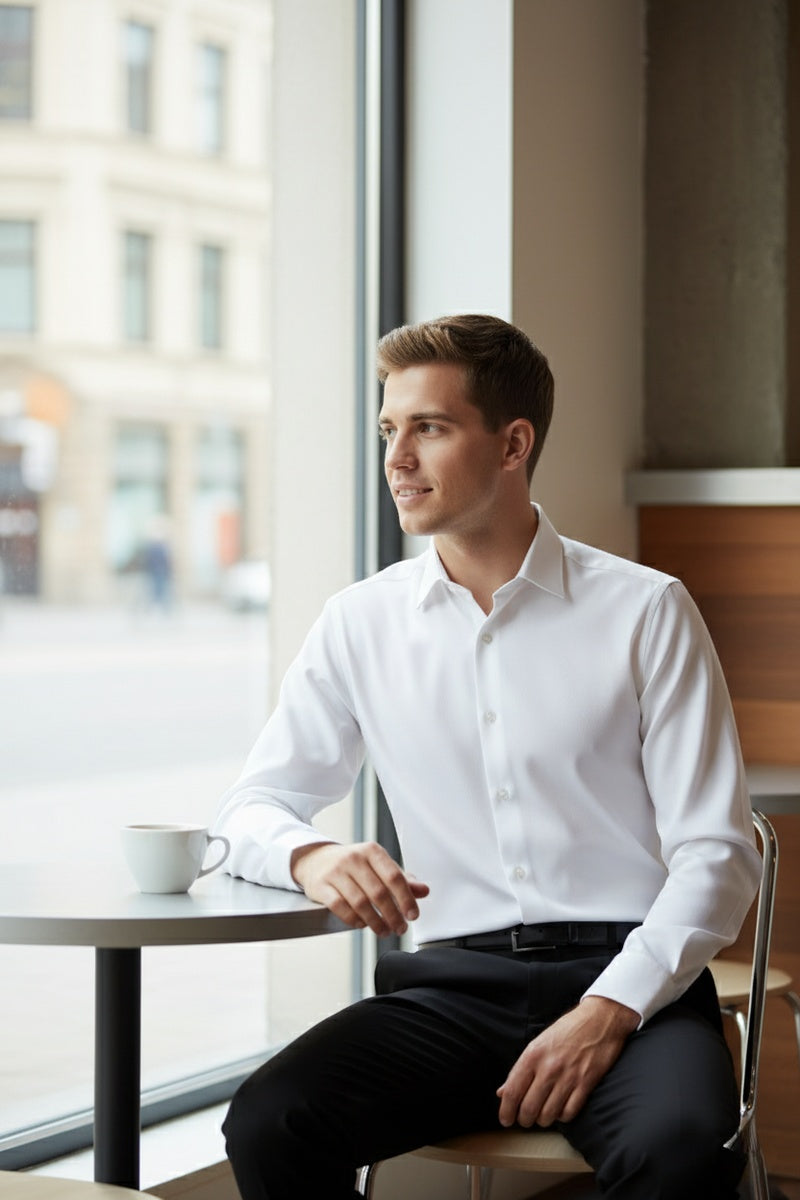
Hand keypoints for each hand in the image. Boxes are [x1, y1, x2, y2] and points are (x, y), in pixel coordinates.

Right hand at [290, 841, 429, 936]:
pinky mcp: (321, 885)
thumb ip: (401, 879)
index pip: (394, 876)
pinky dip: (353, 920)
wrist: (316, 860)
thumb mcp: (378, 866)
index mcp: (372, 851)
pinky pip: (340, 907)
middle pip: (379, 892)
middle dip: (393, 915)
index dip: (406, 898)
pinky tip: (362, 925)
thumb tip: (424, 891)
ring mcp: (336, 871)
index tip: (413, 915)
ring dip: (375, 922)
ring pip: (360, 902)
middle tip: (400, 928)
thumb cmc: (353, 865)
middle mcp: (353, 858)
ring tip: (384, 931)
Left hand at [496, 996, 638, 1127]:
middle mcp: (548, 1067)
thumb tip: (502, 1092)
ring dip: (543, 1120)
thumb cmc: (567, 1030)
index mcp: (533, 1055)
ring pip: (548, 1115)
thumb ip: (520, 1069)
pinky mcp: (586, 1084)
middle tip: (525, 1119)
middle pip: (529, 1108)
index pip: (513, 1091)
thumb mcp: (538, 1043)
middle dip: (524, 1120)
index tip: (506, 1120)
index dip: (506, 1111)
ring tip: (543, 1114)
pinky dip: (563, 1117)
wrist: (599, 1019)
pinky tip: (561, 1109)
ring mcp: (568, 1076)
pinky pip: (569, 1113)